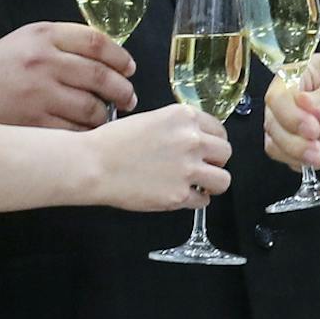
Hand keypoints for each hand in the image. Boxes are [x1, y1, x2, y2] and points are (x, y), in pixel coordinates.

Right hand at [0, 21, 134, 129]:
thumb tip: (112, 57)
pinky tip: (87, 131)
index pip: (98, 42)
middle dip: (123, 90)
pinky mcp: (32, 123)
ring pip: (92, 108)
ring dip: (106, 114)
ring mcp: (38, 94)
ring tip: (106, 115)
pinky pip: (74, 131)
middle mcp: (42, 62)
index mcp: (44, 35)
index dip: (121, 57)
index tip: (129, 68)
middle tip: (128, 97)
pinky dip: (87, 133)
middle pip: (101, 77)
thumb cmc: (3, 66)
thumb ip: (66, 41)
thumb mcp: (29, 38)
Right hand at [85, 104, 232, 211]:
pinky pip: (203, 201)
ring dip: (212, 183)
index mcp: (184, 117)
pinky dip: (194, 200)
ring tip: (197, 184)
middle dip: (215, 162)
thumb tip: (194, 140)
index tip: (208, 149)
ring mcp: (188, 169)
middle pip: (226, 153)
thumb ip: (178, 128)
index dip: (213, 142)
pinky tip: (180, 195)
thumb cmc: (112, 142)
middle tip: (201, 167)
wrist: (93, 165)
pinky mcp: (180, 195)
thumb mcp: (151, 119)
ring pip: (223, 180)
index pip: (219, 129)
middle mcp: (191, 140)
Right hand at [263, 45, 319, 170]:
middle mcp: (293, 101)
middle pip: (274, 127)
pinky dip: (312, 164)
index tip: (312, 127)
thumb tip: (303, 105)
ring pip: (279, 147)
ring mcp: (301, 124)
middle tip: (319, 148)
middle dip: (295, 143)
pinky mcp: (313, 144)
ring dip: (301, 156)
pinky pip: (297, 160)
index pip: (277, 98)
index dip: (290, 117)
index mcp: (297, 75)